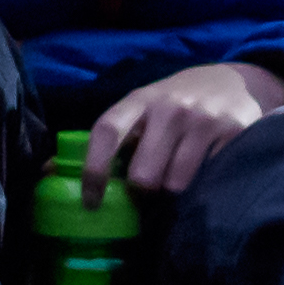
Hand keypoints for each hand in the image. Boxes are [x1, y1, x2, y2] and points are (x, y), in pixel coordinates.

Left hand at [83, 62, 283, 198]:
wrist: (236, 82)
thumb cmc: (175, 104)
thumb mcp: (141, 108)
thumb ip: (106, 138)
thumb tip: (47, 170)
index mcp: (139, 99)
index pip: (106, 131)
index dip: (93, 169)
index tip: (91, 202)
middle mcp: (171, 107)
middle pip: (143, 175)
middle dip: (142, 193)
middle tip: (147, 192)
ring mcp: (204, 120)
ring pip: (175, 185)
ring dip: (173, 195)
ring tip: (176, 184)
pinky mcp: (236, 135)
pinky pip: (210, 182)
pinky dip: (203, 189)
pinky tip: (204, 177)